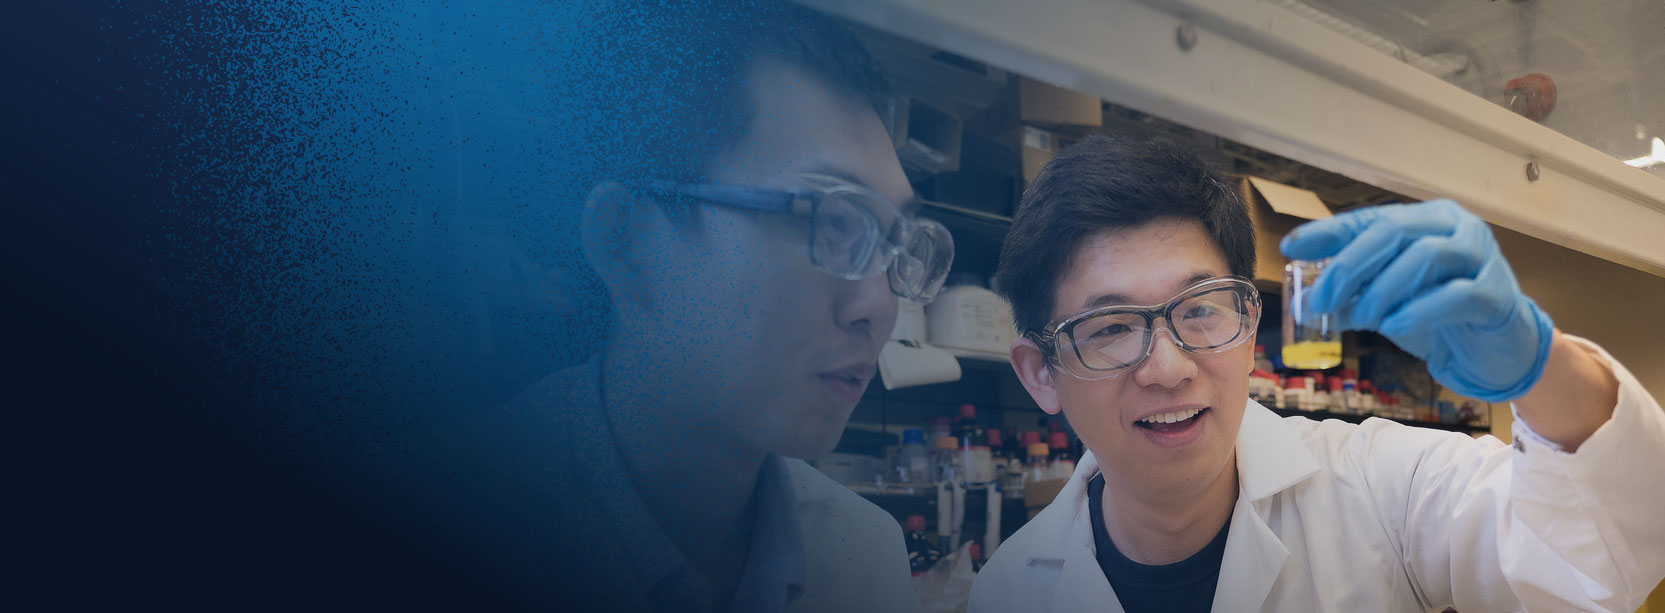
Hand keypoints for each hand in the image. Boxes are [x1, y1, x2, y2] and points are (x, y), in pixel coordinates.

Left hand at [1279, 200, 1553, 401]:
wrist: (1495, 350)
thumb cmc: (1439, 314)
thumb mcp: (1390, 298)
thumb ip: (1355, 289)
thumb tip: (1309, 295)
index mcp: (1426, 219)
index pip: (1370, 219)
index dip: (1329, 234)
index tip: (1292, 249)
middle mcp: (1456, 228)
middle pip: (1394, 232)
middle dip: (1349, 266)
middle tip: (1320, 299)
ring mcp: (1482, 257)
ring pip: (1425, 256)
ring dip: (1382, 289)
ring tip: (1360, 318)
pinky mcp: (1498, 295)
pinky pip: (1456, 295)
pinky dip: (1419, 311)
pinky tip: (1394, 327)